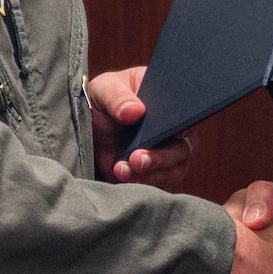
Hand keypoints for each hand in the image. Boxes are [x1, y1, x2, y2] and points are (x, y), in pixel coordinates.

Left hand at [86, 65, 191, 186]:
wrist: (86, 127)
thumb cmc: (101, 99)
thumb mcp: (105, 88)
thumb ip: (118, 97)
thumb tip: (135, 112)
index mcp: (169, 103)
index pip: (186, 115)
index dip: (182, 125)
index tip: (172, 133)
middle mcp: (173, 132)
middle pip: (181, 149)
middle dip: (161, 157)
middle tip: (137, 158)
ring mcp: (163, 155)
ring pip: (172, 172)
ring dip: (149, 174)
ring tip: (122, 169)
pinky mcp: (150, 175)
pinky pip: (155, 185)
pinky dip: (139, 184)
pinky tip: (120, 175)